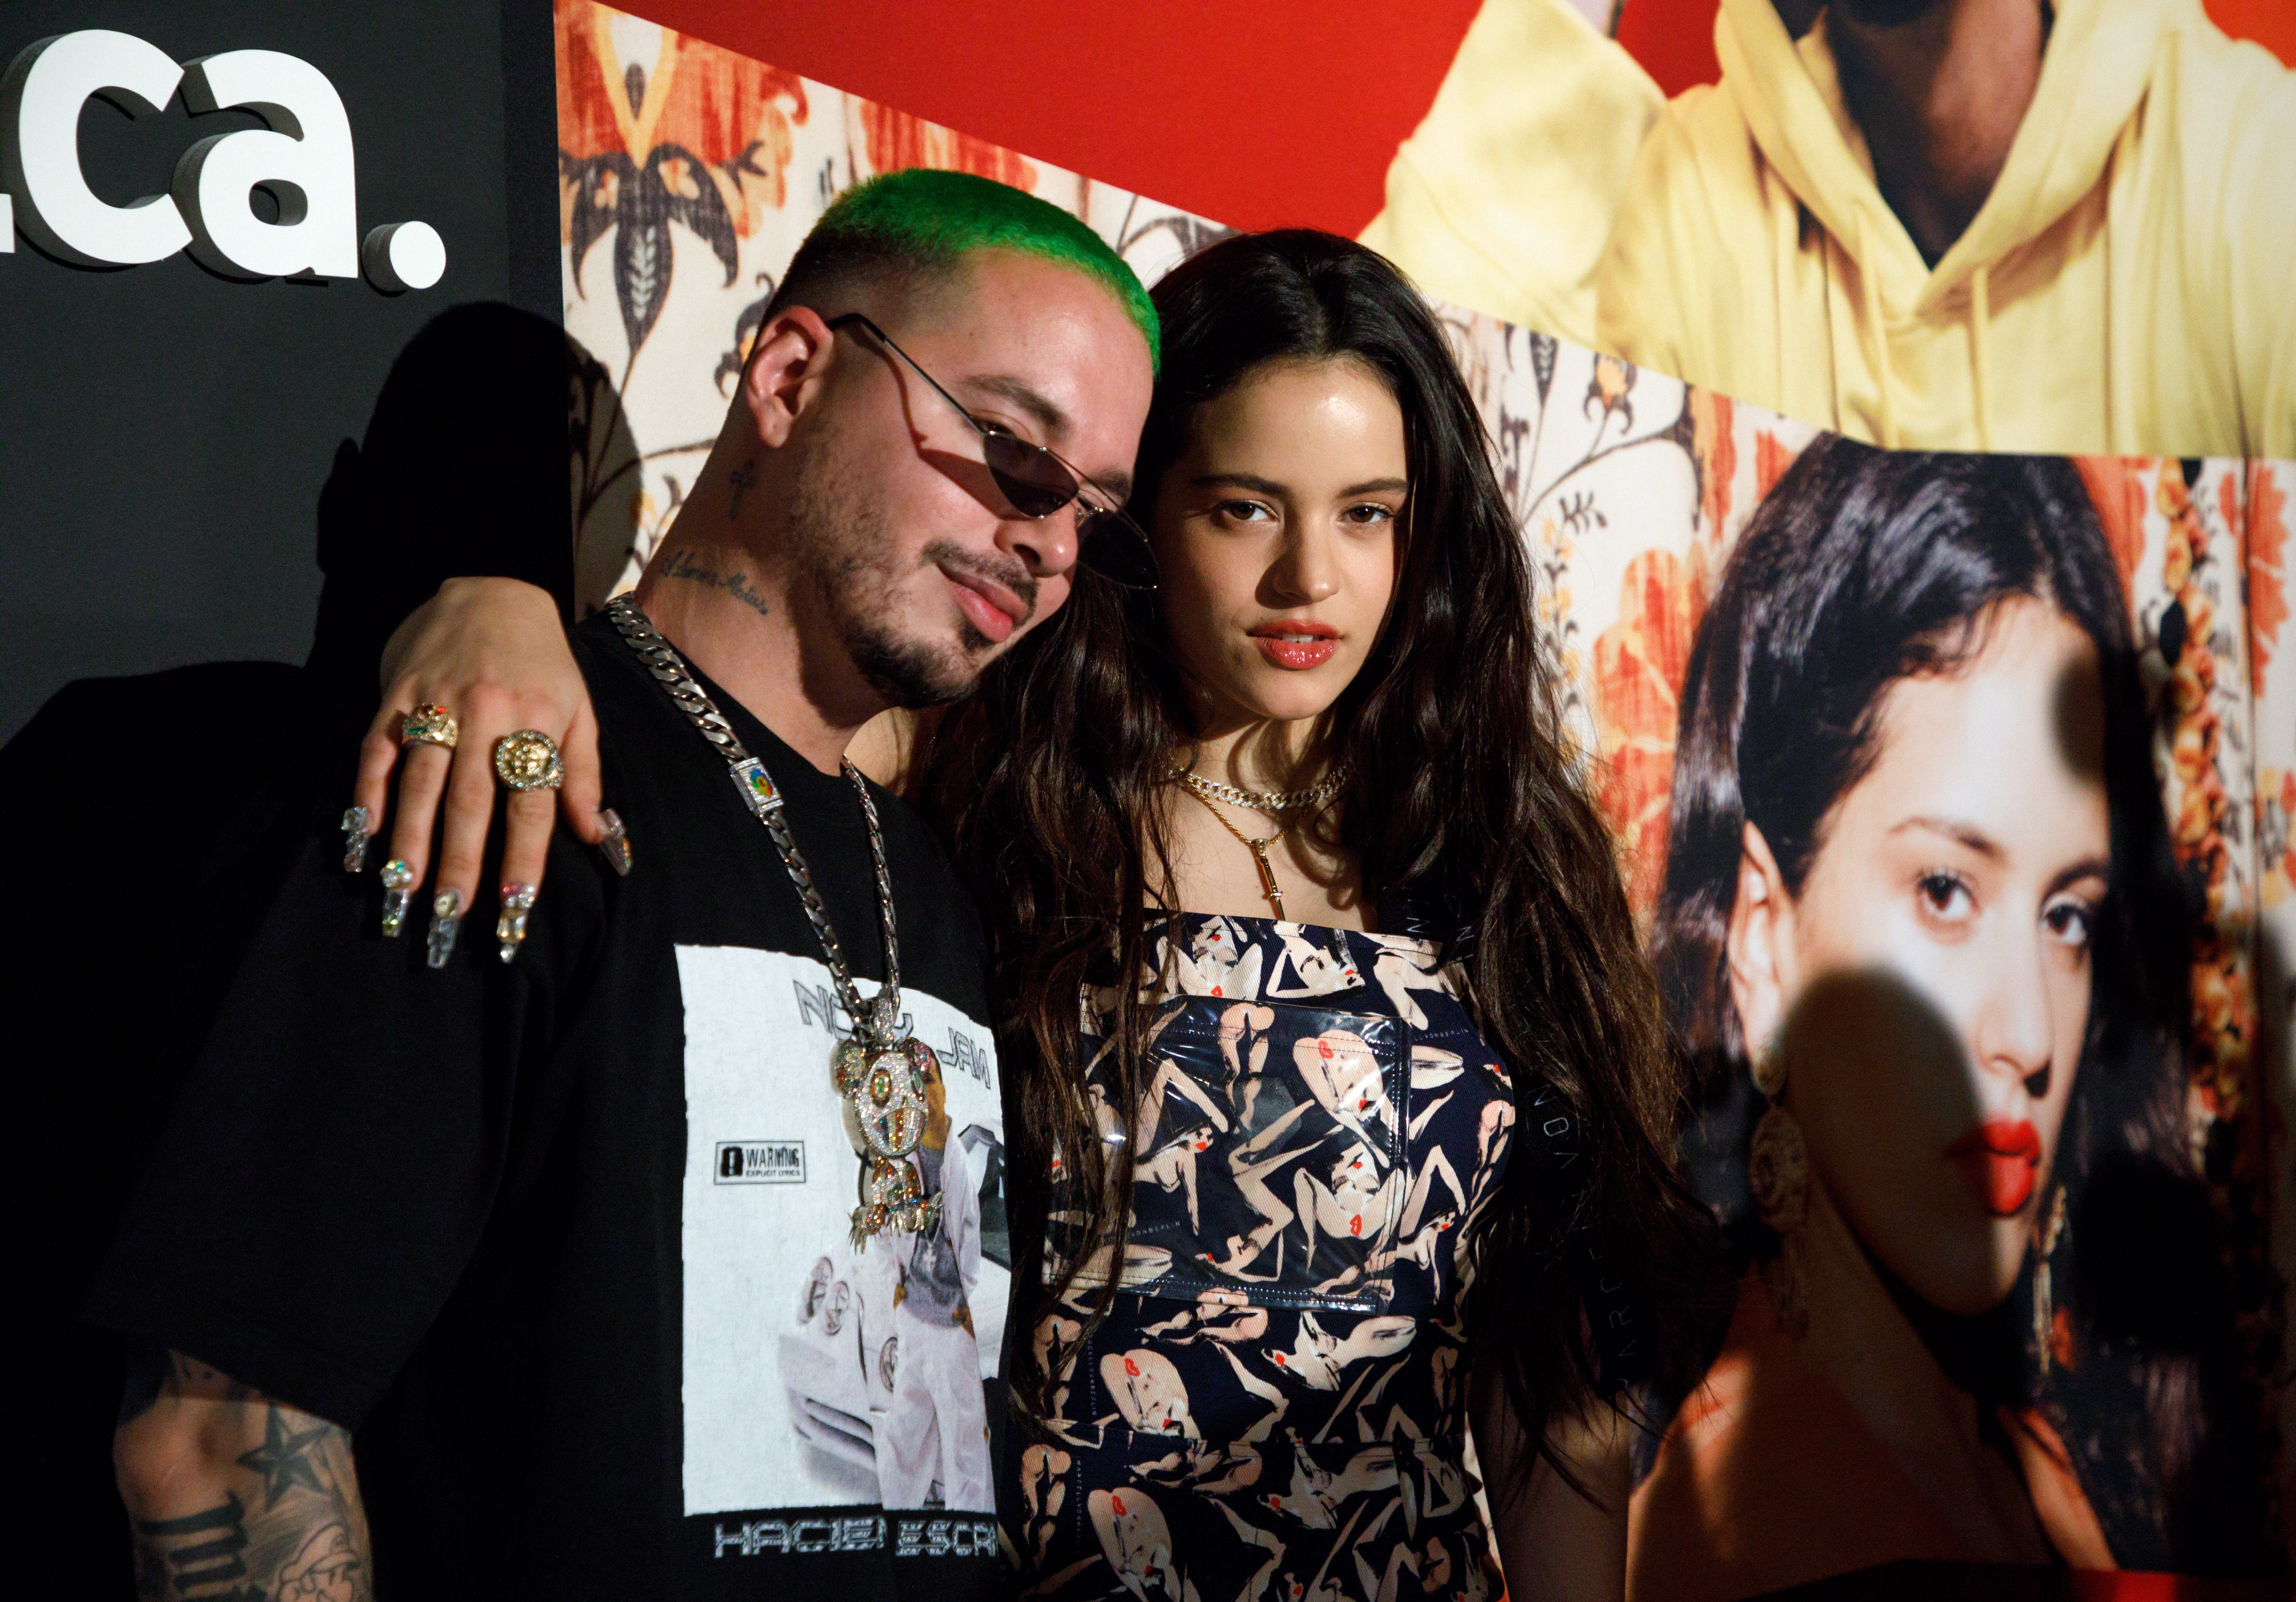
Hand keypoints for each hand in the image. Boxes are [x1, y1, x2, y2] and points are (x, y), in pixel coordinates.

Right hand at [351, 578, 608, 940]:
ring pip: (419, 780)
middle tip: (449, 915)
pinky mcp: (396, 693)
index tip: (515, 906)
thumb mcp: (578, 711)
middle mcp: (485, 713)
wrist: (491, 589)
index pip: (531, 802)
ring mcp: (435, 702)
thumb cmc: (543, 662)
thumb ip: (583, 775)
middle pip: (471, 799)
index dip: (523, 856)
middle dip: (460, 860)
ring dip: (409, 838)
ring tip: (402, 890)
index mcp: (535, 721)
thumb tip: (598, 837)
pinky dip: (366, 791)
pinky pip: (377, 747)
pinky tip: (362, 835)